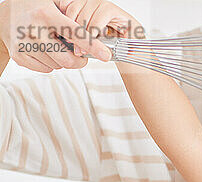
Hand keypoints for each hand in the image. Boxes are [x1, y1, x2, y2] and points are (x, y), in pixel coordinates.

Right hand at [0, 0, 140, 72]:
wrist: (3, 14)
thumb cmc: (34, 8)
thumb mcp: (53, 3)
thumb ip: (73, 13)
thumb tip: (96, 28)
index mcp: (46, 15)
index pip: (75, 34)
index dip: (93, 46)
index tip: (106, 55)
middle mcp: (34, 30)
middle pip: (67, 60)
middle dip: (79, 61)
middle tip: (80, 56)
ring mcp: (24, 45)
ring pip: (57, 66)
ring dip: (63, 60)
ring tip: (55, 46)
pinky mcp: (18, 56)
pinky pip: (46, 69)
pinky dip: (51, 64)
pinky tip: (45, 51)